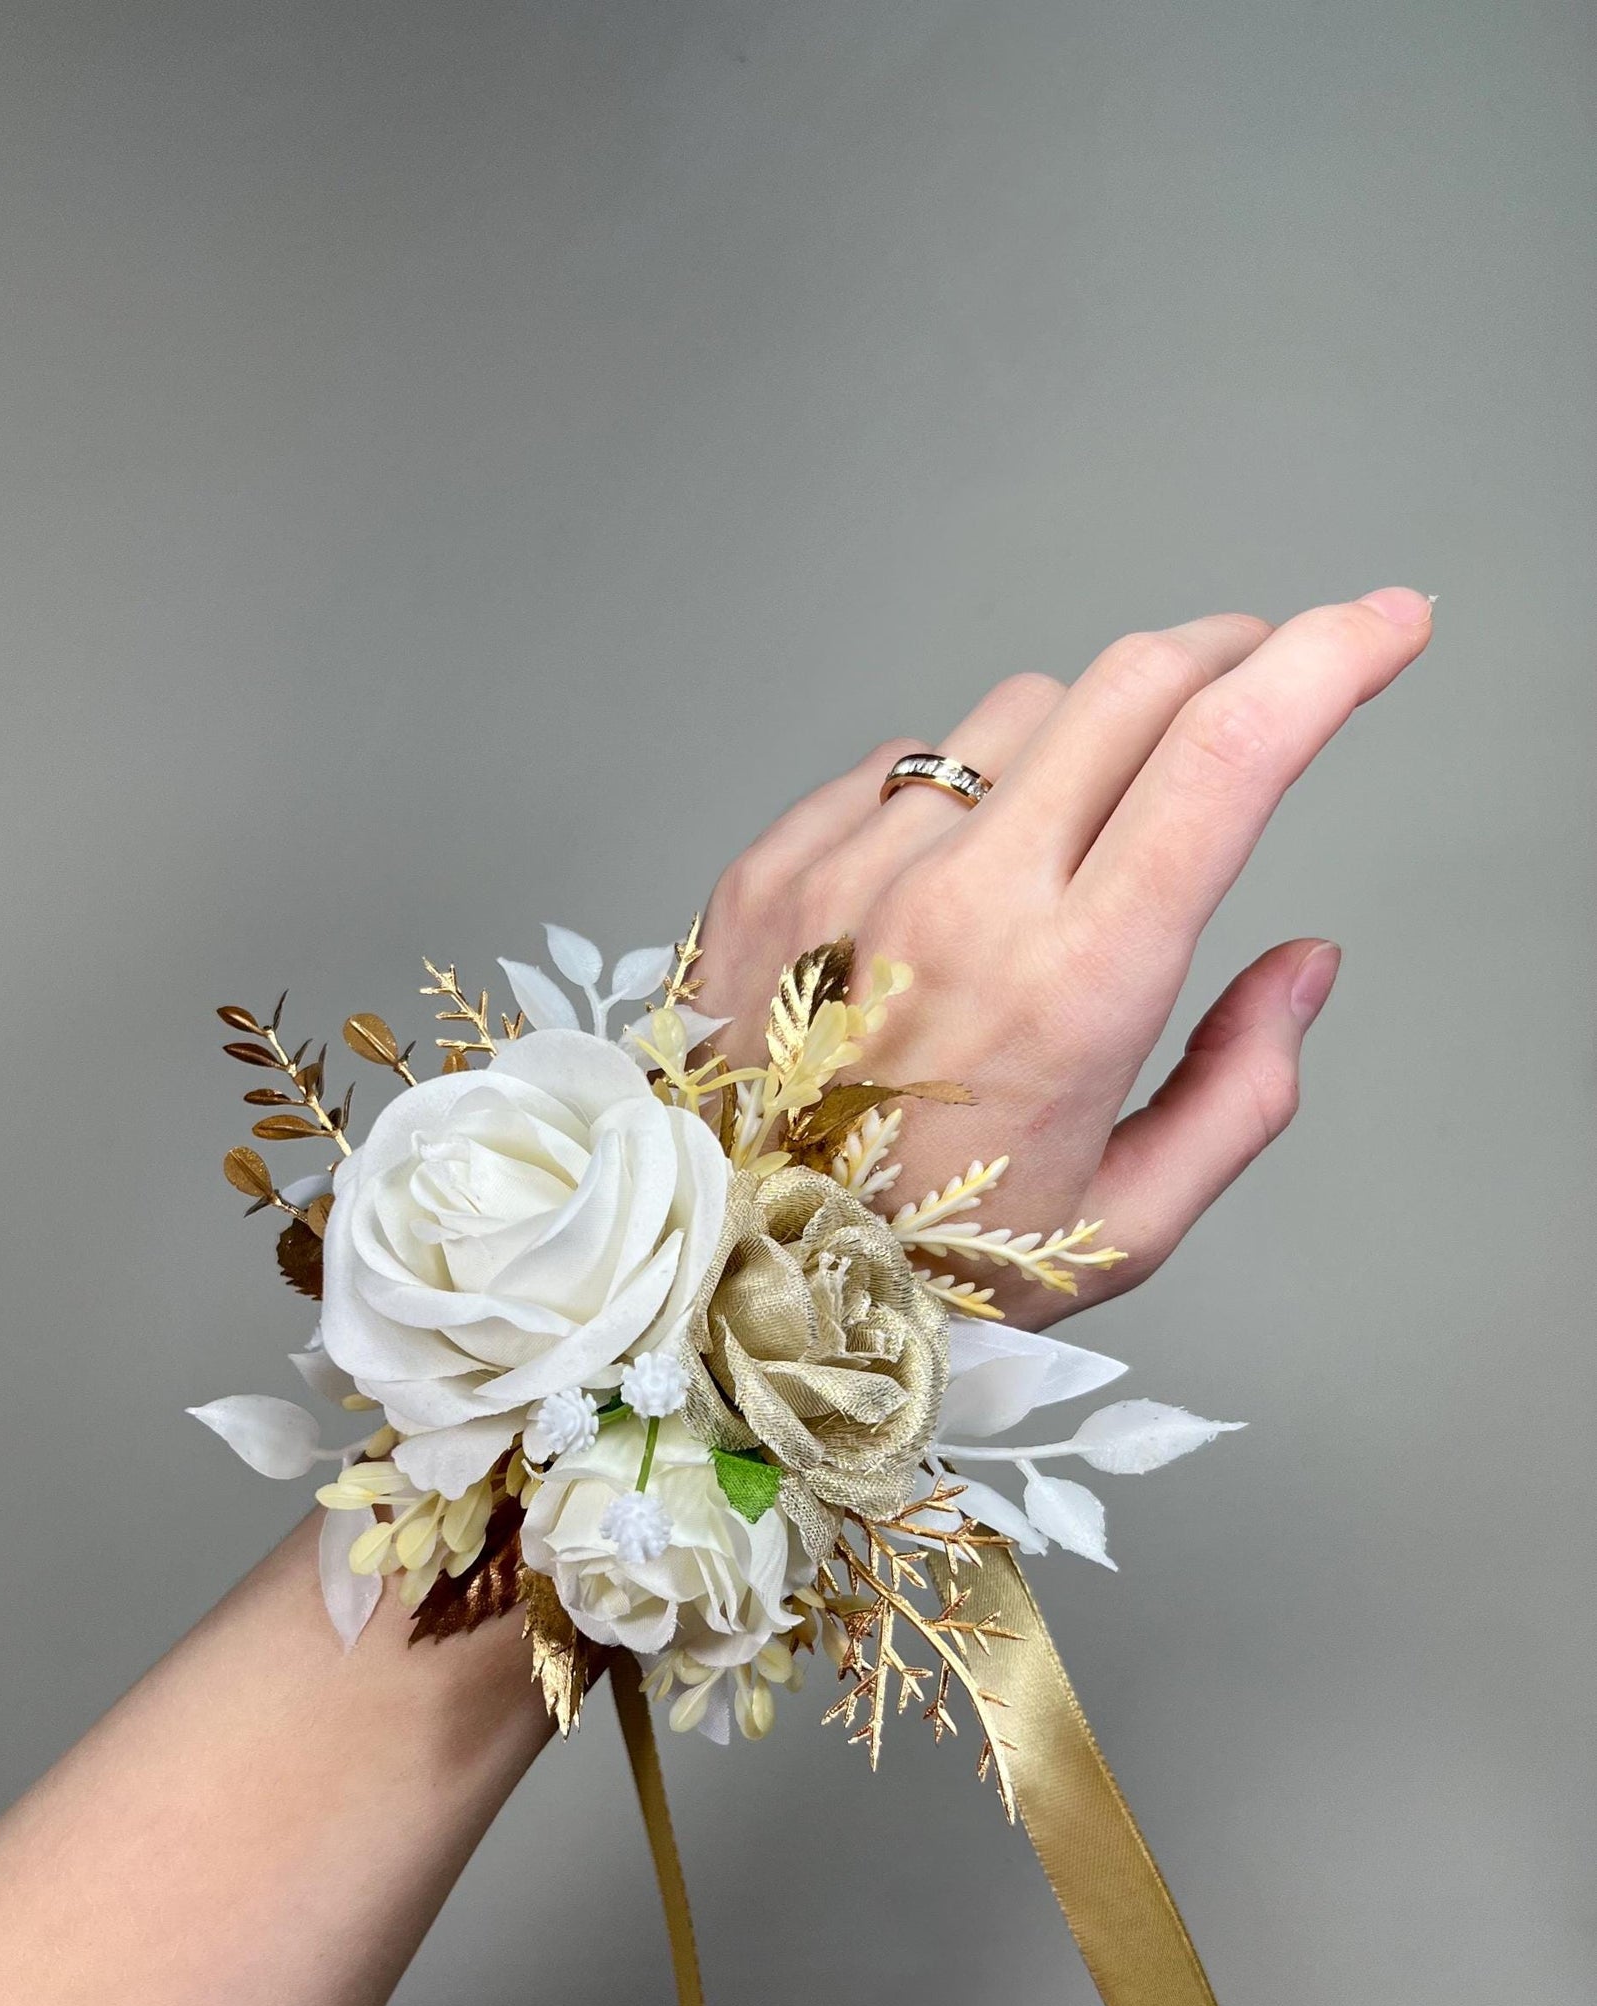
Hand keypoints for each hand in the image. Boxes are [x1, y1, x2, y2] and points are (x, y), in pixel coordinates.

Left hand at [695, 590, 1431, 1326]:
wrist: (725, 1275)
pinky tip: (948, 887)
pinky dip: (957, 795)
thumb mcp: (1125, 1224)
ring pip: (1018, 711)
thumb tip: (1308, 963)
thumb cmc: (928, 1264)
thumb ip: (1243, 1091)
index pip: (1226, 757)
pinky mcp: (770, 866)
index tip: (1390, 621)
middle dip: (1229, 654)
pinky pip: (901, 766)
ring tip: (1080, 833)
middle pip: (1132, 683)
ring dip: (1087, 735)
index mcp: (1074, 989)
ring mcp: (852, 870)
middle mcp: (960, 903)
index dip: (1331, 660)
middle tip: (1262, 677)